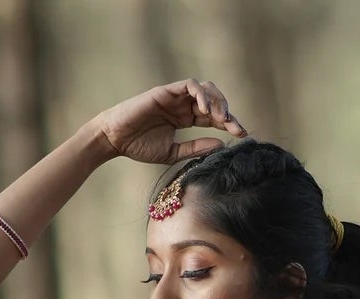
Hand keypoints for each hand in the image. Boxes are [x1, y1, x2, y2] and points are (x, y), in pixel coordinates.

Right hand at [93, 80, 246, 166]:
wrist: (116, 139)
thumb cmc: (139, 146)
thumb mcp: (173, 153)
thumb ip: (196, 148)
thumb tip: (220, 145)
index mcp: (185, 118)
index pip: (213, 118)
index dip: (229, 124)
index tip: (242, 135)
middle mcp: (183, 105)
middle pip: (214, 101)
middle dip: (228, 113)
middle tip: (236, 128)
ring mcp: (175, 96)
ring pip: (204, 89)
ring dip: (217, 102)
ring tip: (222, 119)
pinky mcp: (165, 91)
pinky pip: (188, 85)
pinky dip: (200, 94)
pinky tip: (205, 109)